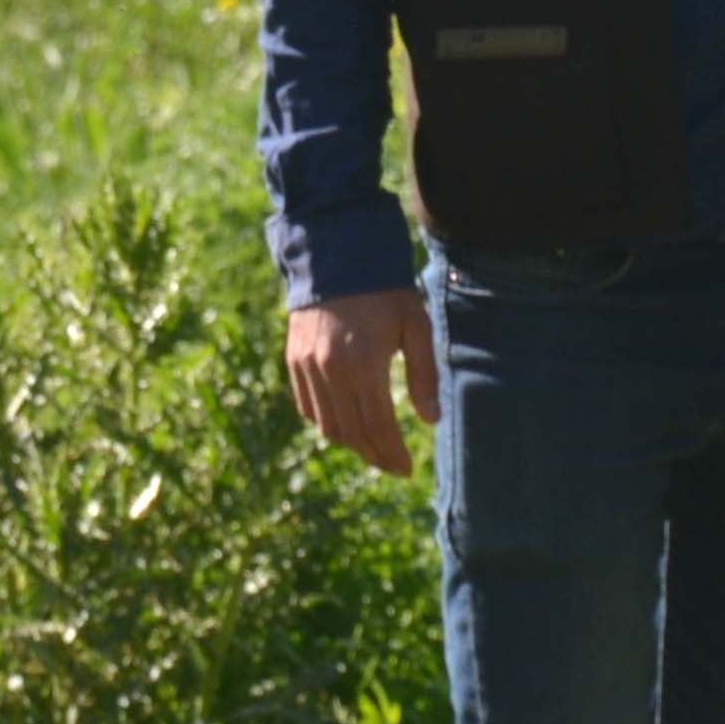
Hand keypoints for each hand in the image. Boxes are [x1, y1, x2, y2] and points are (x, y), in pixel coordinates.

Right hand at [284, 287, 435, 479]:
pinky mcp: (294, 360)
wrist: (336, 255)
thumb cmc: (385, 289)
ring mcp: (307, 366)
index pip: (378, 426)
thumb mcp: (415, 325)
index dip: (393, 453)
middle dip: (374, 455)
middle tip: (393, 464)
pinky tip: (347, 423)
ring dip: (352, 442)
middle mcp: (330, 370)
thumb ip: (424, 374)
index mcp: (364, 363)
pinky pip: (308, 407)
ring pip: (327, 425)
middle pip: (352, 432)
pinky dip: (327, 422)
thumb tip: (430, 419)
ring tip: (374, 446)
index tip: (407, 469)